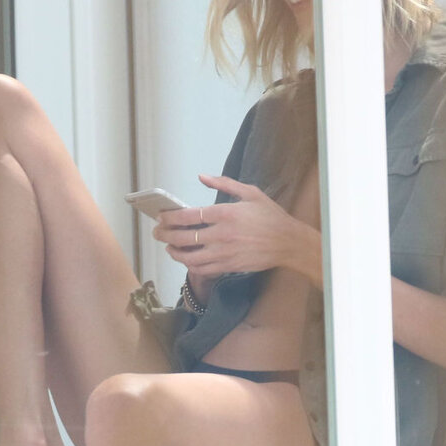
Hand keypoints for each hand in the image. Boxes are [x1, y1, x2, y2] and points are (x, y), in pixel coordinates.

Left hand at [152, 174, 299, 275]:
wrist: (288, 243)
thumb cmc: (270, 217)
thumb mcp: (251, 193)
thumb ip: (224, 183)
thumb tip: (201, 176)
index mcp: (226, 213)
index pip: (188, 216)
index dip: (170, 217)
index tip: (161, 217)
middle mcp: (222, 234)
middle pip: (184, 237)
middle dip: (165, 235)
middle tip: (157, 233)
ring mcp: (225, 253)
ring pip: (189, 257)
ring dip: (174, 253)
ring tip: (168, 248)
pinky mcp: (229, 266)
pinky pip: (202, 269)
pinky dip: (190, 265)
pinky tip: (186, 259)